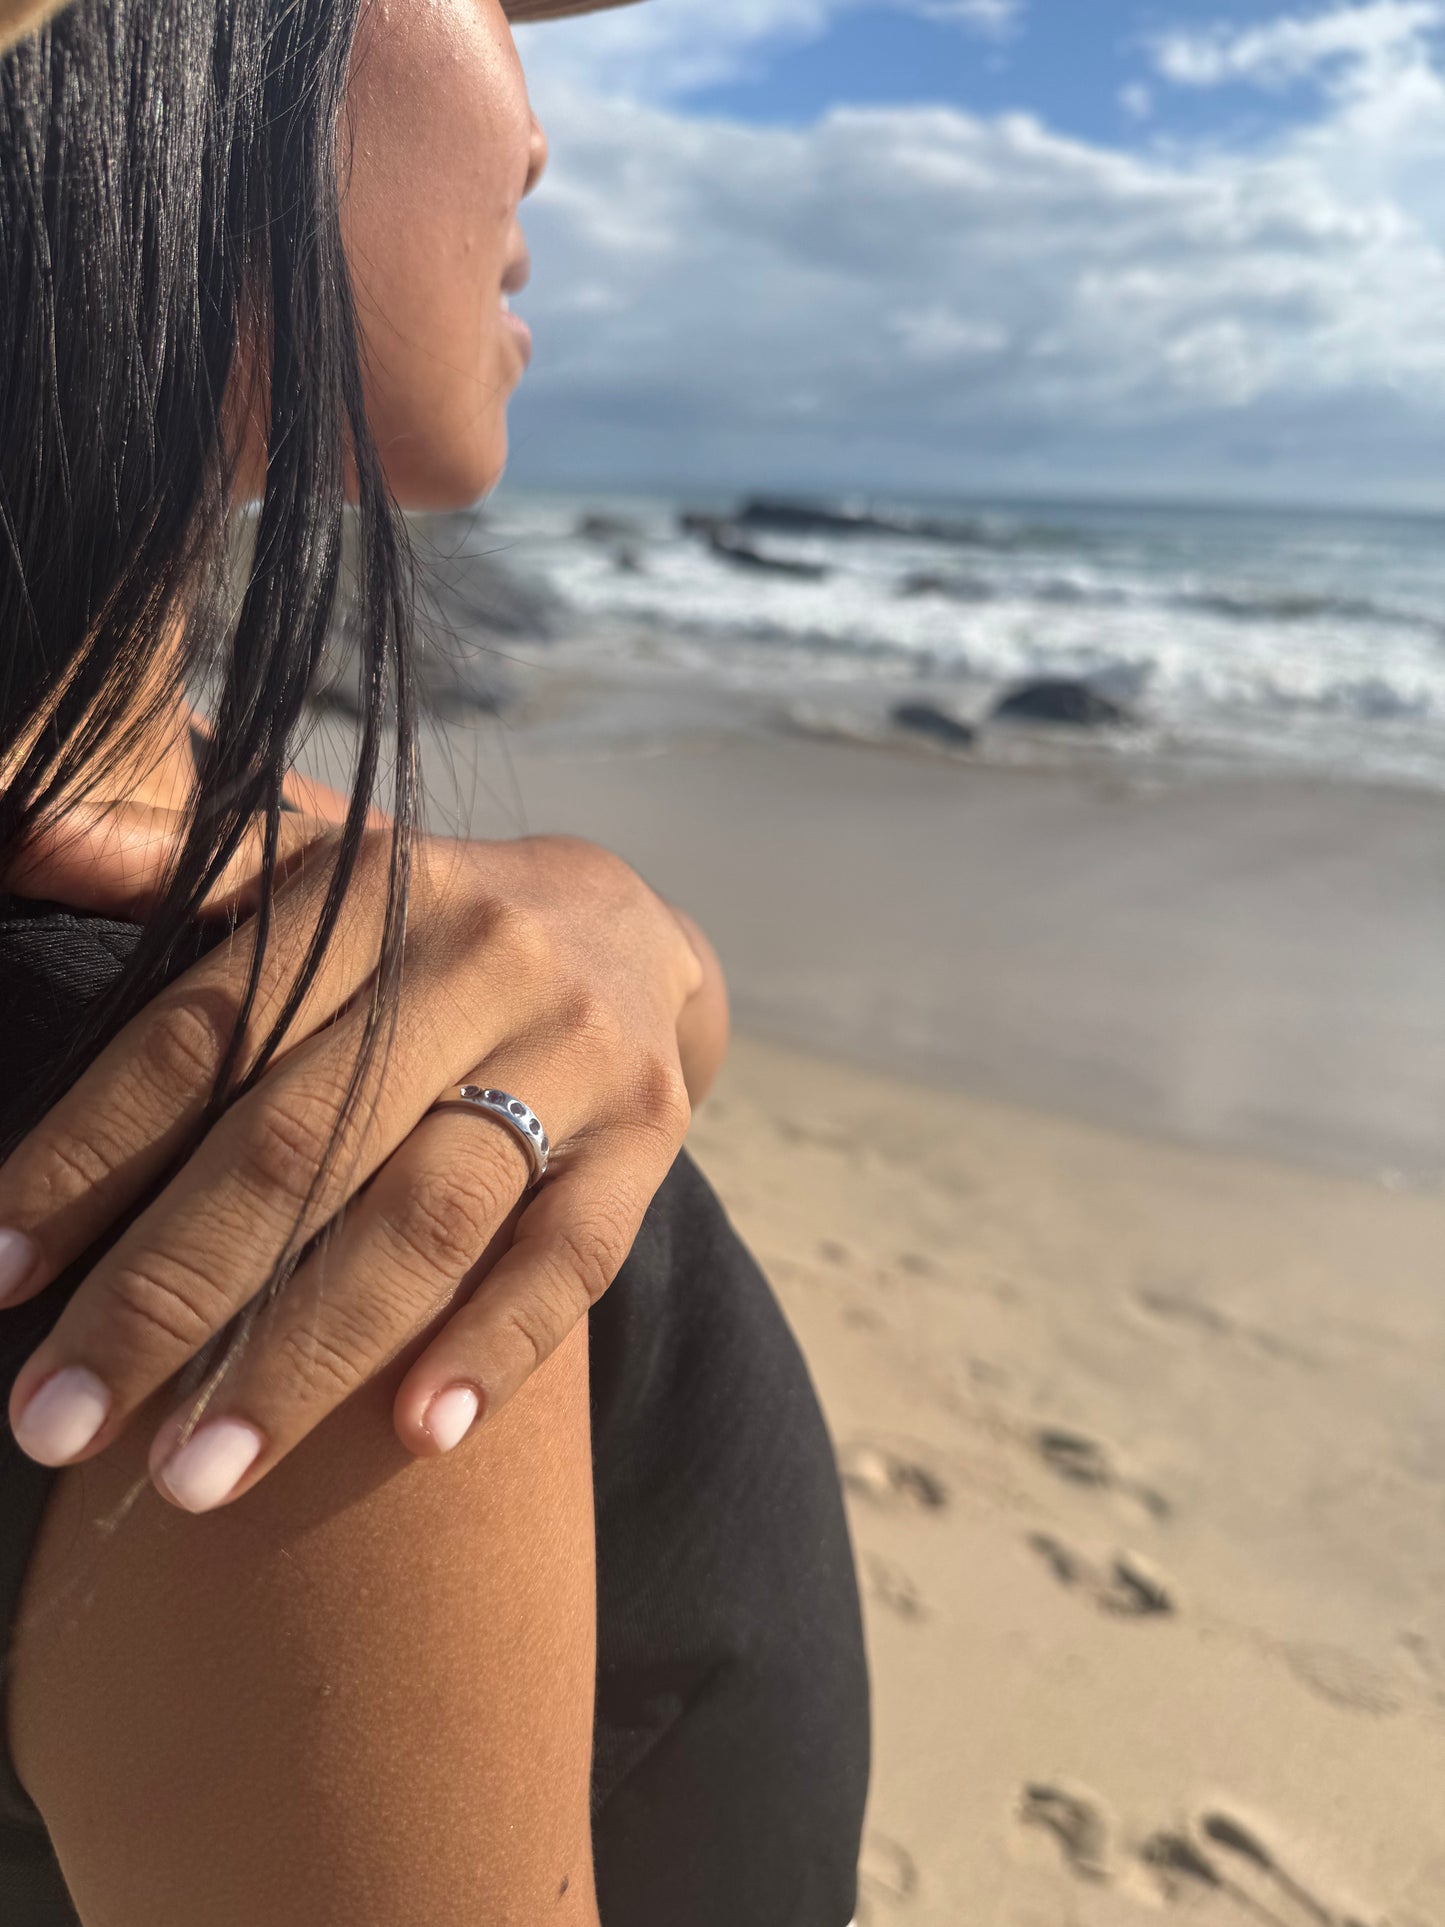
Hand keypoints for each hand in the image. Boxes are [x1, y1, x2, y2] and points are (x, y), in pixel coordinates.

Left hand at [0, 826, 724, 1509]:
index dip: (88, 1156)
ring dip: (306, 1357)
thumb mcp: (313, 864)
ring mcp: (577, 1054)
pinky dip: (496, 1345)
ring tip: (195, 1477)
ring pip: (428, 1217)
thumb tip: (23, 828)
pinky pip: (574, 1255)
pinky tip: (420, 1437)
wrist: (630, 925)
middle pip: (301, 1141)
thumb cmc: (427, 921)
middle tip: (55, 1423)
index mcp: (371, 892)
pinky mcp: (648, 1138)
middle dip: (168, 1294)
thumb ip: (172, 855)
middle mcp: (479, 962)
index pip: (204, 1035)